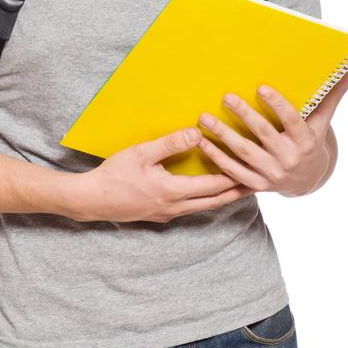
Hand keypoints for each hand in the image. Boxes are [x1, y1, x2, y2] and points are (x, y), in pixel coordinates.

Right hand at [67, 127, 252, 222]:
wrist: (90, 200)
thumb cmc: (113, 175)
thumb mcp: (141, 153)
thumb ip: (170, 143)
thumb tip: (197, 132)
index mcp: (173, 192)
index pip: (213, 185)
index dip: (235, 178)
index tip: (255, 171)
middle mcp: (174, 207)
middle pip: (214, 201)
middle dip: (237, 192)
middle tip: (258, 184)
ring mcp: (167, 214)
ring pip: (202, 207)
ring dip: (221, 198)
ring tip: (239, 188)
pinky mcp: (158, 216)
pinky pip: (189, 208)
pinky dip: (204, 200)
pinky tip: (207, 194)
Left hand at [195, 64, 347, 196]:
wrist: (308, 179)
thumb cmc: (313, 140)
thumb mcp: (324, 120)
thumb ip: (334, 93)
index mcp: (306, 140)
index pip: (292, 120)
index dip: (277, 105)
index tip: (261, 87)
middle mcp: (289, 158)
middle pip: (263, 135)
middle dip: (244, 115)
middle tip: (226, 96)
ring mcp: (272, 174)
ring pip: (244, 153)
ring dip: (222, 136)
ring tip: (205, 119)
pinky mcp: (256, 185)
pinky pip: (233, 171)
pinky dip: (216, 157)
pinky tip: (202, 142)